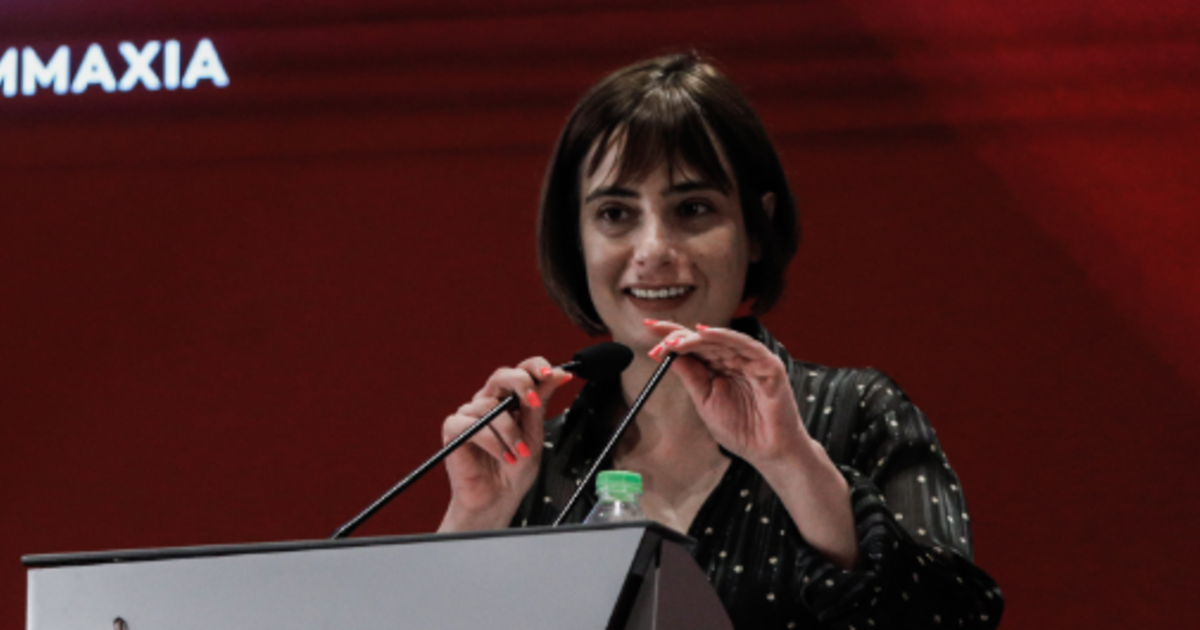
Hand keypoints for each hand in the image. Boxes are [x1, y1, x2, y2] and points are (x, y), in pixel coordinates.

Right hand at [438, 357, 572, 531]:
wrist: (498, 500)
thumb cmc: (514, 471)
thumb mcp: (535, 435)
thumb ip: (539, 404)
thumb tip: (557, 375)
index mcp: (509, 400)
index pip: (521, 371)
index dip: (535, 367)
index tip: (552, 374)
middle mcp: (489, 402)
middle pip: (501, 375)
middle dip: (521, 383)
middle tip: (532, 402)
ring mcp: (470, 414)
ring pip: (490, 406)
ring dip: (510, 432)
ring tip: (518, 453)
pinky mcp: (454, 429)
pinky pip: (472, 425)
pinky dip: (492, 441)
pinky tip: (503, 456)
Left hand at [644, 320, 808, 466]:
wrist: (767, 452)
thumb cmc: (741, 430)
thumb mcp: (705, 401)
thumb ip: (691, 376)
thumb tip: (667, 354)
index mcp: (719, 368)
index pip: (692, 346)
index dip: (671, 336)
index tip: (647, 327)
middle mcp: (734, 359)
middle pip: (703, 339)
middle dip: (677, 336)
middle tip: (655, 335)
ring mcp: (751, 360)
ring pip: (720, 339)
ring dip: (695, 337)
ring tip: (673, 340)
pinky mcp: (768, 364)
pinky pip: (745, 345)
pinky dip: (725, 336)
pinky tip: (705, 333)